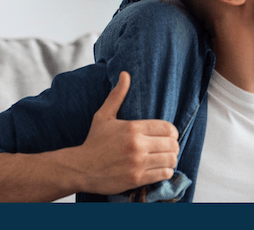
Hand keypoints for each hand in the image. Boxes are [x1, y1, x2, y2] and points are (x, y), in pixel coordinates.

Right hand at [70, 71, 179, 195]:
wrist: (79, 168)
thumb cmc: (93, 142)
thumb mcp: (104, 116)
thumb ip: (117, 95)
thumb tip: (125, 74)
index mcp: (133, 127)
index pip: (168, 128)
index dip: (172, 132)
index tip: (168, 136)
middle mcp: (137, 145)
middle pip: (172, 144)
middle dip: (173, 146)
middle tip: (168, 148)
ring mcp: (137, 163)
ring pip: (171, 159)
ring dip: (171, 159)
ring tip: (165, 158)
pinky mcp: (136, 178)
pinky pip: (163, 174)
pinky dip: (166, 172)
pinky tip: (160, 169)